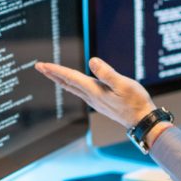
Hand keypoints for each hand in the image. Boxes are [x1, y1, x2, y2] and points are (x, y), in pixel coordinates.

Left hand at [35, 57, 154, 128]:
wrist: (141, 120)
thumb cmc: (135, 102)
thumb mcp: (124, 84)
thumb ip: (107, 73)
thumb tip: (92, 61)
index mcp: (95, 90)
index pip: (71, 77)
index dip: (56, 70)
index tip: (43, 65)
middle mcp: (91, 97)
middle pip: (67, 83)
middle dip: (52, 74)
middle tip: (39, 66)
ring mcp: (95, 101)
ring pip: (72, 88)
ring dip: (60, 79)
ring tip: (51, 73)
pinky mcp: (100, 103)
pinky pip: (80, 91)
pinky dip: (71, 84)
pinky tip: (72, 83)